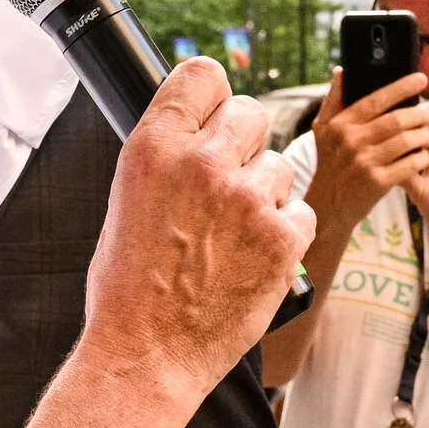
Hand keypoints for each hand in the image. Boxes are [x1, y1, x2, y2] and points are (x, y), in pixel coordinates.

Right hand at [84, 58, 314, 397]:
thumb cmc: (130, 286)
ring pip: (279, 165)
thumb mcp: (128, 199)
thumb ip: (169, 156)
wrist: (148, 353)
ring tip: (231, 236)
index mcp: (154, 147)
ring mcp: (248, 199)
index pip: (202, 74)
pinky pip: (300, 208)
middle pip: (250, 111)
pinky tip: (252, 256)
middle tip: (226, 183)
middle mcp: (203, 163)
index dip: (211, 96)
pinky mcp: (284, 236)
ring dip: (264, 192)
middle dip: (243, 142)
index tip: (213, 115)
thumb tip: (202, 129)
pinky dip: (285, 230)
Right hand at [302, 67, 428, 241]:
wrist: (328, 205)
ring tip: (428, 136)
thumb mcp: (322, 129)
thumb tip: (342, 71)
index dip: (402, 87)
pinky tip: (423, 157)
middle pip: (397, 120)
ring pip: (407, 141)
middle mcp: (352, 141)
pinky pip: (410, 165)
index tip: (421, 79)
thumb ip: (334, 99)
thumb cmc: (329, 163)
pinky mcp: (377, 182)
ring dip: (424, 137)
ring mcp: (365, 162)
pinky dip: (421, 159)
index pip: (376, 100)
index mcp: (341, 124)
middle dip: (421, 114)